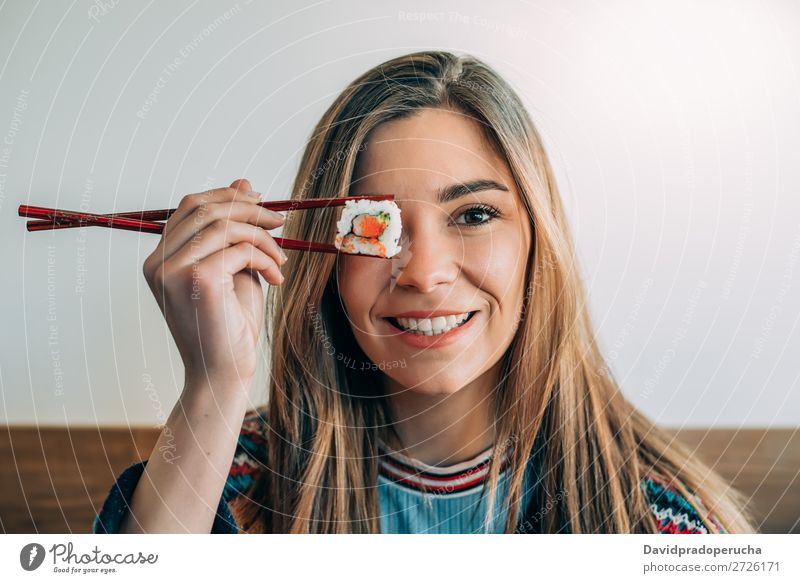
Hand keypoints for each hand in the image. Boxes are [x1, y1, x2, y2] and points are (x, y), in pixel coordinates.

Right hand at [142, 179, 286, 388]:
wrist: (224, 373)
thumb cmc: (229, 326)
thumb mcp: (234, 267)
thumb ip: (234, 230)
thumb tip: (243, 183)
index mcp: (159, 259)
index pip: (189, 206)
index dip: (227, 197)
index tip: (261, 202)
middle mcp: (158, 263)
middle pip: (205, 209)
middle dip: (249, 209)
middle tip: (279, 221)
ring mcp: (173, 271)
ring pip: (224, 226)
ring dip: (262, 237)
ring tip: (279, 259)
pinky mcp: (197, 279)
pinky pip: (239, 248)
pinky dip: (265, 257)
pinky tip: (275, 276)